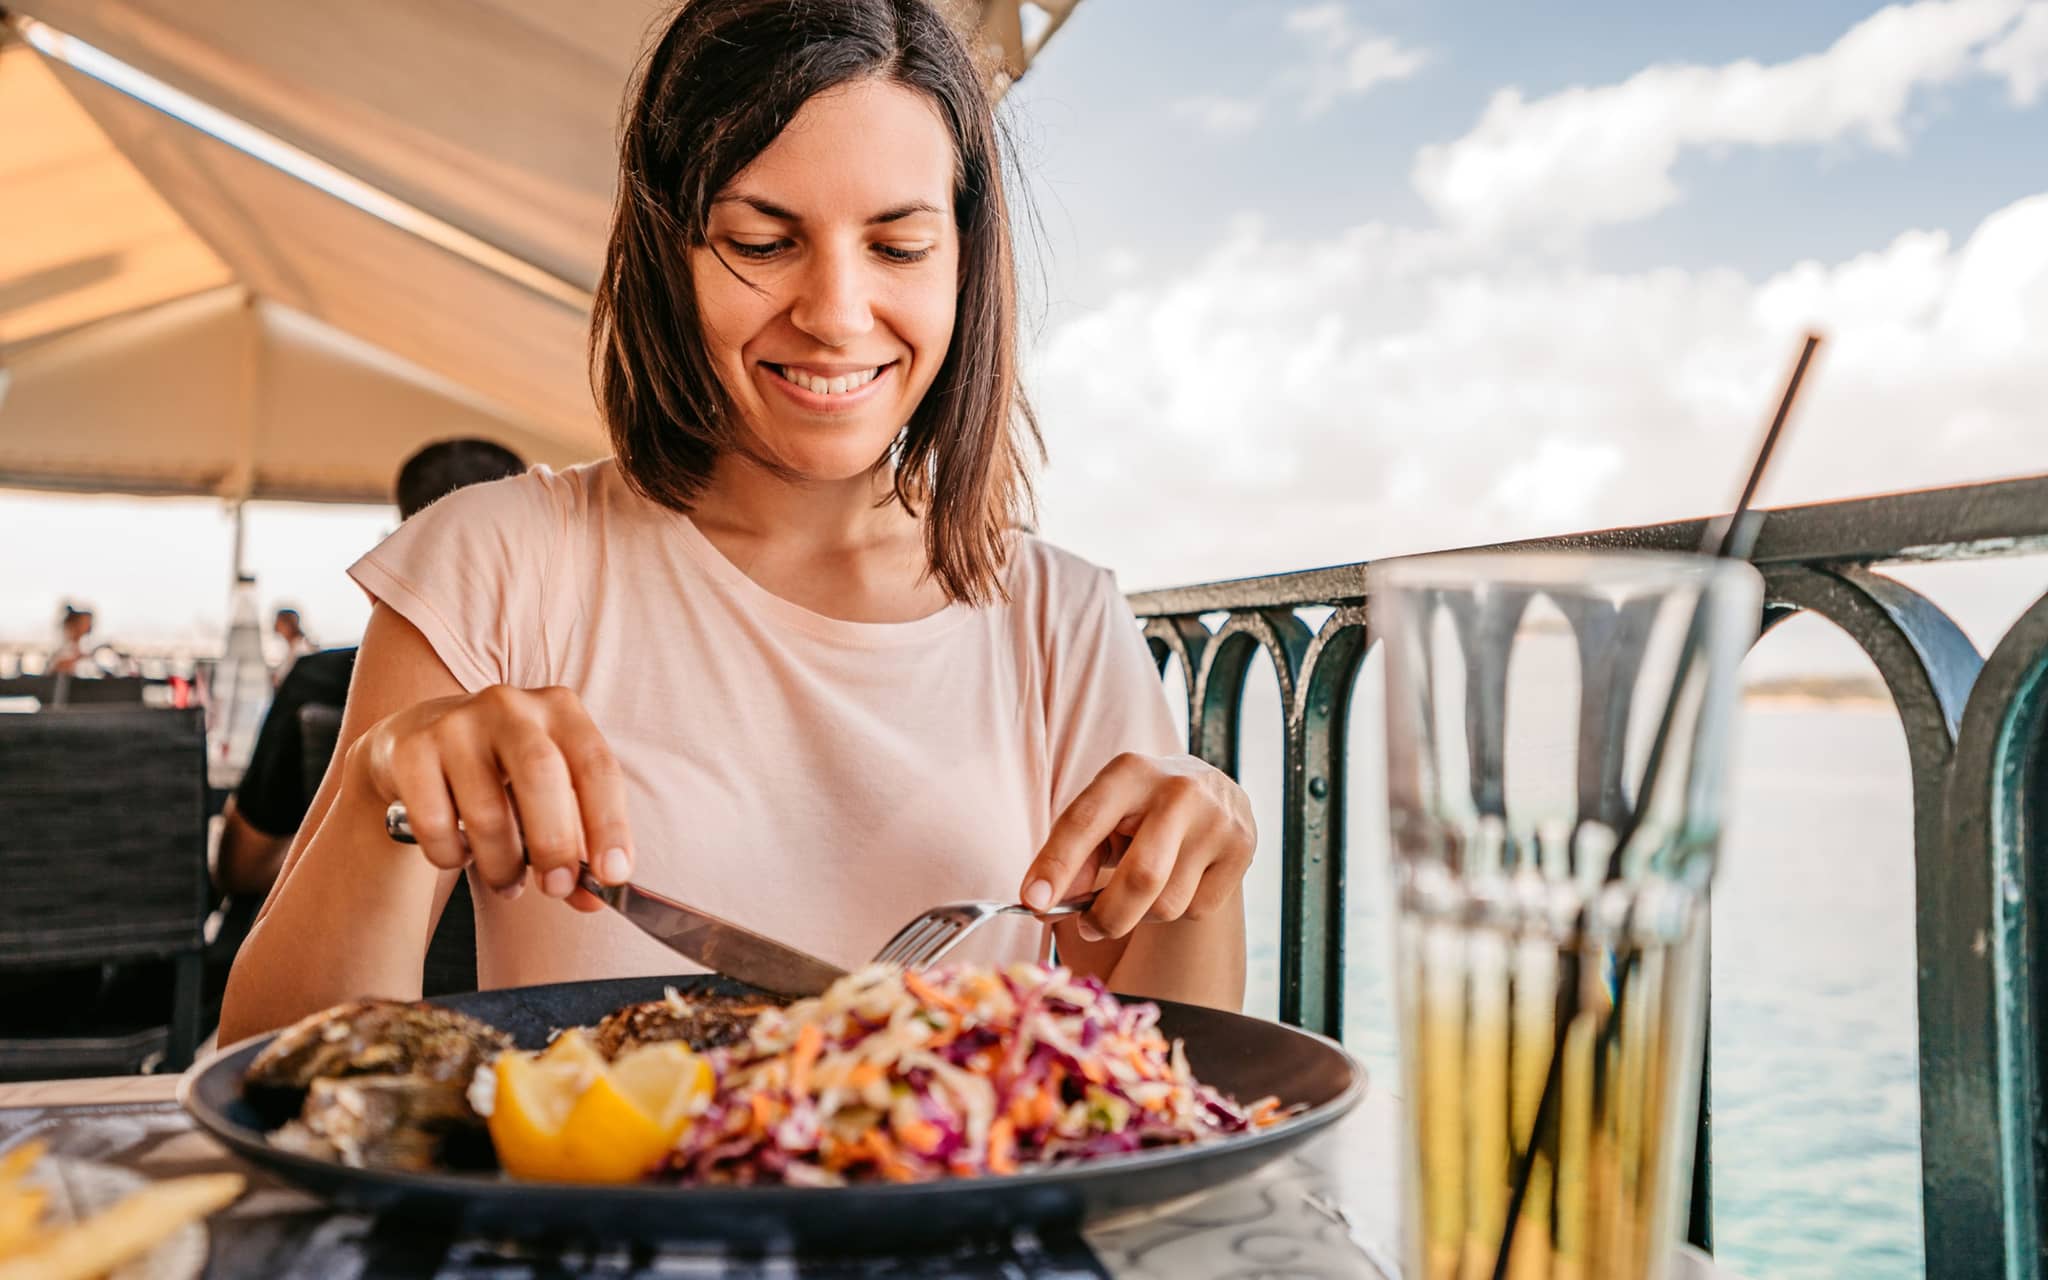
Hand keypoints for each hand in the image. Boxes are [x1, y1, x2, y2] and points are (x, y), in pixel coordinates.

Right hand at [352, 685, 632, 909]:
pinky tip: (459, 853)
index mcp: (560, 711)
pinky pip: (435, 823)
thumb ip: (575, 843)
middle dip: (553, 843)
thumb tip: (593, 898)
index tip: (613, 875)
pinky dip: (451, 855)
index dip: (609, 823)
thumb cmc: (499, 773)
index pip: (597, 767)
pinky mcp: (412, 750)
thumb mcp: (546, 793)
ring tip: (506, 882)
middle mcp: (510, 707)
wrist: (415, 741)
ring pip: (486, 811)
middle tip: (557, 888)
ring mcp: (457, 723)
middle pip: (541, 776)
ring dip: (501, 864)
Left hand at [1020, 753, 1253, 941]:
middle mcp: (1178, 790)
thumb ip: (1073, 856)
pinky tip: (1178, 880)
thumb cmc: (1138, 811)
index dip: (1056, 865)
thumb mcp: (1102, 817)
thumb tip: (1044, 904)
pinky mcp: (1242, 847)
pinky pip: (1196, 909)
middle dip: (1105, 916)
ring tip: (1138, 892)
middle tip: (1087, 926)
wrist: (1211, 791)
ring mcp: (1217, 819)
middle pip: (1140, 877)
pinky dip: (1176, 910)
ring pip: (1166, 903)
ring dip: (1140, 915)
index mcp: (1130, 772)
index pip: (1086, 822)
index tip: (1033, 902)